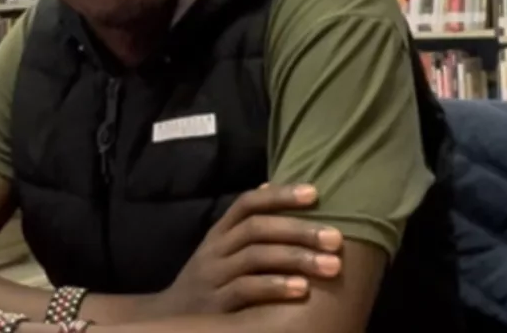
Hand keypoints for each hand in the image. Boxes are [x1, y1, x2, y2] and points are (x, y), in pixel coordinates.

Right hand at [150, 184, 344, 316]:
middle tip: (337, 238)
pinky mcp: (215, 305)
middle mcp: (215, 249)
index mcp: (219, 233)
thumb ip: (244, 224)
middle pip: (256, 228)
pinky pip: (246, 290)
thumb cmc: (210, 282)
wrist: (170, 319)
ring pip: (254, 257)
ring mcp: (213, 276)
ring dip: (296, 258)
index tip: (315, 193)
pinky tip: (302, 289)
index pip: (247, 204)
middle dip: (299, 230)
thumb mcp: (221, 251)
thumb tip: (271, 186)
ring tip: (332, 265)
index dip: (280, 196)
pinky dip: (275, 286)